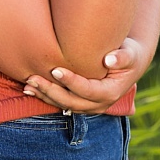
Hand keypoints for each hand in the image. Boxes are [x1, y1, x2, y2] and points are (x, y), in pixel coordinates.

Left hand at [23, 37, 148, 113]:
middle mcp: (99, 104)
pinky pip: (61, 102)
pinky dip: (45, 96)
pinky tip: (30, 89)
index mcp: (111, 93)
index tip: (55, 70)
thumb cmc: (129, 53)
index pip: (88, 90)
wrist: (128, 62)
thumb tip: (109, 60)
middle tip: (33, 77)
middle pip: (71, 101)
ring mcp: (89, 106)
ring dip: (44, 95)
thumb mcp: (131, 53)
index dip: (71, 82)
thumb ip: (123, 57)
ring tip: (28, 84)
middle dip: (51, 91)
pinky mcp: (80, 102)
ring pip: (63, 104)